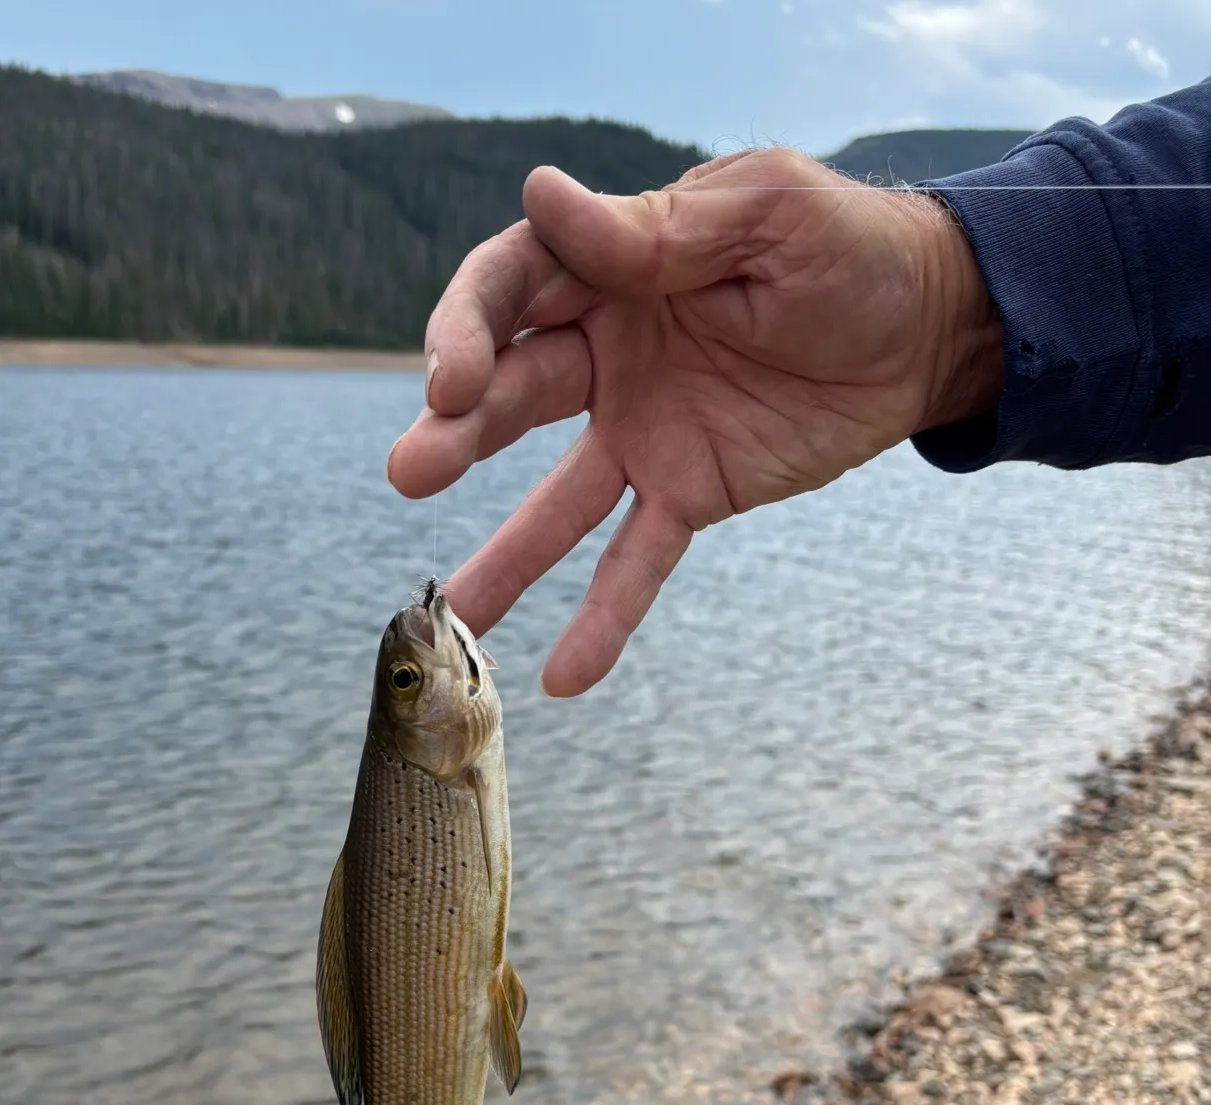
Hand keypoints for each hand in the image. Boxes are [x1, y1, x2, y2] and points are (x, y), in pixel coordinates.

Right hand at [386, 150, 1003, 696]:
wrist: (928, 328)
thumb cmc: (848, 249)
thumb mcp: (764, 215)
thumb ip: (655, 231)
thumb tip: (539, 193)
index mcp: (612, 270)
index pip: (508, 290)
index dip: (467, 329)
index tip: (454, 378)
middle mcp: (606, 354)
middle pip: (511, 395)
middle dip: (455, 431)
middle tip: (411, 470)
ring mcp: (640, 433)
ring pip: (557, 502)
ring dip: (507, 556)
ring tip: (456, 613)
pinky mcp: (686, 493)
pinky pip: (635, 560)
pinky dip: (602, 617)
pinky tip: (562, 677)